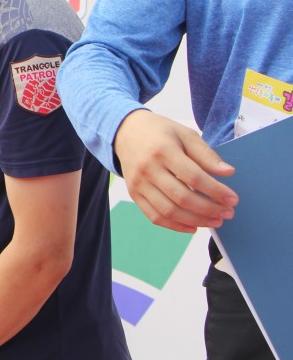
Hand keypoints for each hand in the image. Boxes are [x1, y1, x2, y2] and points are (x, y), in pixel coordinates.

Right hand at [115, 109, 236, 232]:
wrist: (126, 132)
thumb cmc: (160, 133)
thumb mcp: (185, 134)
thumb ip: (206, 154)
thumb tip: (228, 173)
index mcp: (163, 150)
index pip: (193, 177)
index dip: (215, 191)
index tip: (233, 199)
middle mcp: (148, 168)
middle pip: (182, 197)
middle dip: (209, 209)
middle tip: (228, 213)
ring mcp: (139, 183)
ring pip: (169, 211)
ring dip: (196, 220)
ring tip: (215, 221)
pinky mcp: (134, 194)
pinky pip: (155, 216)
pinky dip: (176, 226)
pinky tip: (193, 226)